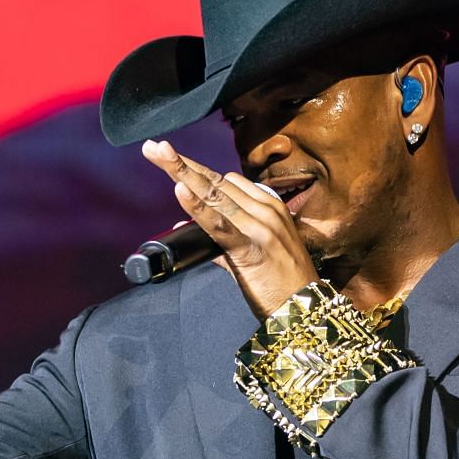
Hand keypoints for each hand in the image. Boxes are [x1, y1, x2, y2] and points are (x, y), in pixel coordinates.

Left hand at [140, 139, 317, 317]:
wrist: (305, 310)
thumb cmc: (280, 284)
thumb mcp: (256, 251)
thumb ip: (220, 238)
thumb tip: (184, 228)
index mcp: (268, 205)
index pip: (224, 180)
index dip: (193, 168)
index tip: (168, 155)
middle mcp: (263, 209)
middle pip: (214, 180)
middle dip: (180, 162)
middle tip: (153, 147)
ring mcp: (258, 226)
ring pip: (213, 193)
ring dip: (182, 172)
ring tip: (158, 154)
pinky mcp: (249, 246)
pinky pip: (218, 223)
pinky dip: (197, 206)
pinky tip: (179, 190)